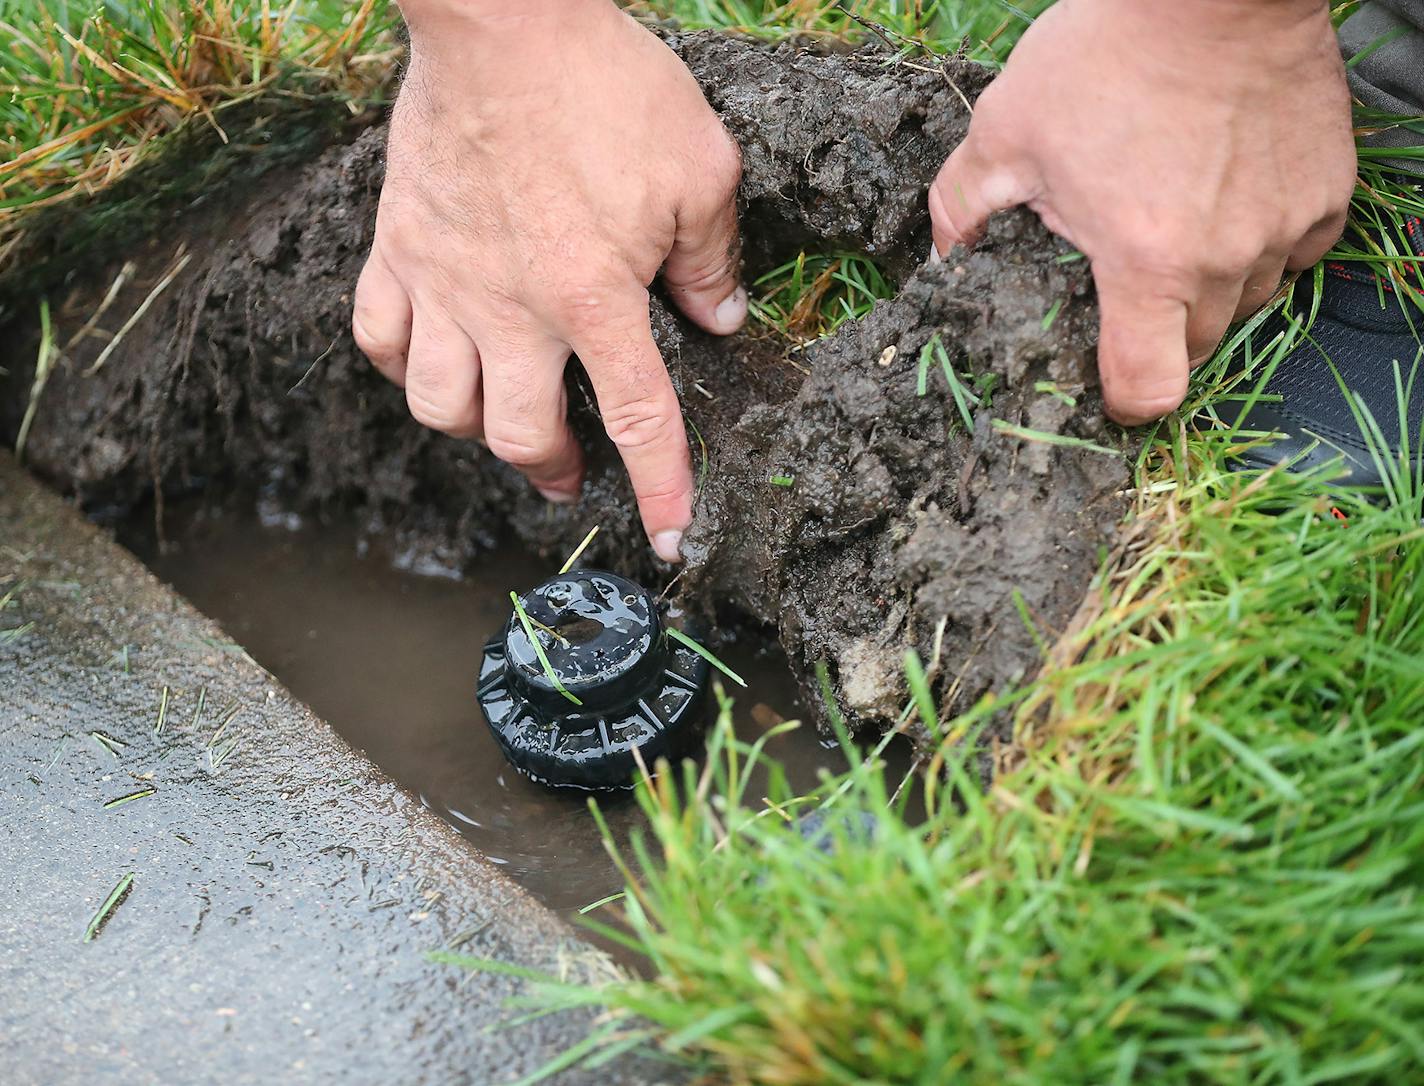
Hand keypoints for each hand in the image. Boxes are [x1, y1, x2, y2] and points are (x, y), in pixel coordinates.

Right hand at [353, 0, 745, 560]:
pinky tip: (432, 358)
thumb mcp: (700, 167)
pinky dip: (404, 366)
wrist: (502, 17)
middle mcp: (512, 308)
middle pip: (521, 436)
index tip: (671, 538)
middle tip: (573, 473)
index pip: (638, 418)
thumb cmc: (606, 84)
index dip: (661, 488)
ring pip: (439, 406)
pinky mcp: (397, 247)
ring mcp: (444, 282)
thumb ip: (713, 258)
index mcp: (595, 296)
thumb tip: (720, 319)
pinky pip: (378, 338)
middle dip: (554, 472)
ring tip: (505, 421)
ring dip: (477, 432)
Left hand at [929, 0, 1355, 424]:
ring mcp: (1281, 226)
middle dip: (1155, 334)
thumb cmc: (1105, 53)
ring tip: (1170, 230)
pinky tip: (1223, 205)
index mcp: (1144, 260)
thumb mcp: (1006, 129)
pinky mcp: (1326, 191)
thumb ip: (964, 206)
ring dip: (1206, 290)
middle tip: (1123, 286)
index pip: (1150, 388)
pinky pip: (1293, 255)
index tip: (1108, 387)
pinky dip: (1259, 247)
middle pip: (1194, 348)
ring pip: (1245, 303)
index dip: (1124, 403)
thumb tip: (943, 258)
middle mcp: (1222, 258)